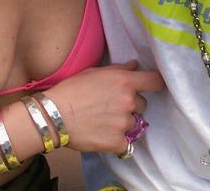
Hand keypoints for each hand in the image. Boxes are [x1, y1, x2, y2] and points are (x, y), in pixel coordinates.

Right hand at [45, 62, 164, 154]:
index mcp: (124, 82)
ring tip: (102, 121)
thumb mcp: (93, 72)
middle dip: (131, 105)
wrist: (53, 115)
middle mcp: (128, 101)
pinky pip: (126, 143)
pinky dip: (117, 142)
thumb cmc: (71, 90)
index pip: (155, 81)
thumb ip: (117, 70)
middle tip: (111, 106)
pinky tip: (103, 135)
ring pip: (133, 124)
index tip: (151, 86)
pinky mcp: (117, 142)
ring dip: (123, 123)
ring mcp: (123, 123)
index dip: (155, 83)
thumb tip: (134, 66)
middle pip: (142, 105)